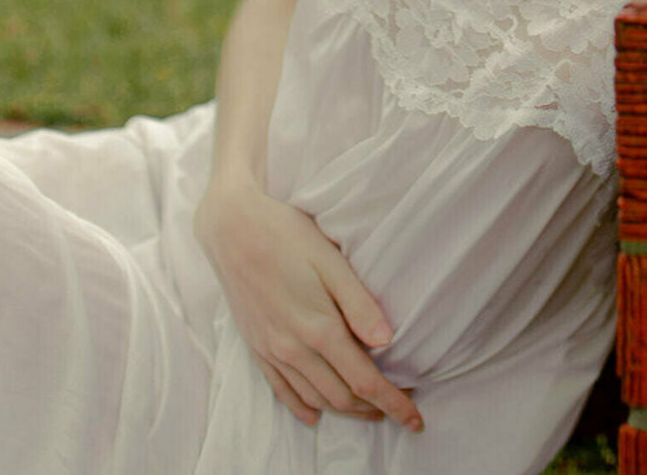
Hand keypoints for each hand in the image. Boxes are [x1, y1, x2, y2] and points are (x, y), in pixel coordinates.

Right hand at [193, 183, 424, 431]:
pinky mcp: (255, 346)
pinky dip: (301, 406)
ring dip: (344, 411)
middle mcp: (293, 348)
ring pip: (314, 397)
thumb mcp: (330, 260)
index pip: (363, 380)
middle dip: (373, 409)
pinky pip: (280, 390)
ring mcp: (271, 350)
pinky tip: (313, 415)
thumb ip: (359, 303)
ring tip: (370, 411)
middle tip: (400, 407)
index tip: (415, 419)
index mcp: (318, 328)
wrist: (231, 228)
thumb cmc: (286, 235)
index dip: (392, 402)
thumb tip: (387, 342)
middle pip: (340, 396)